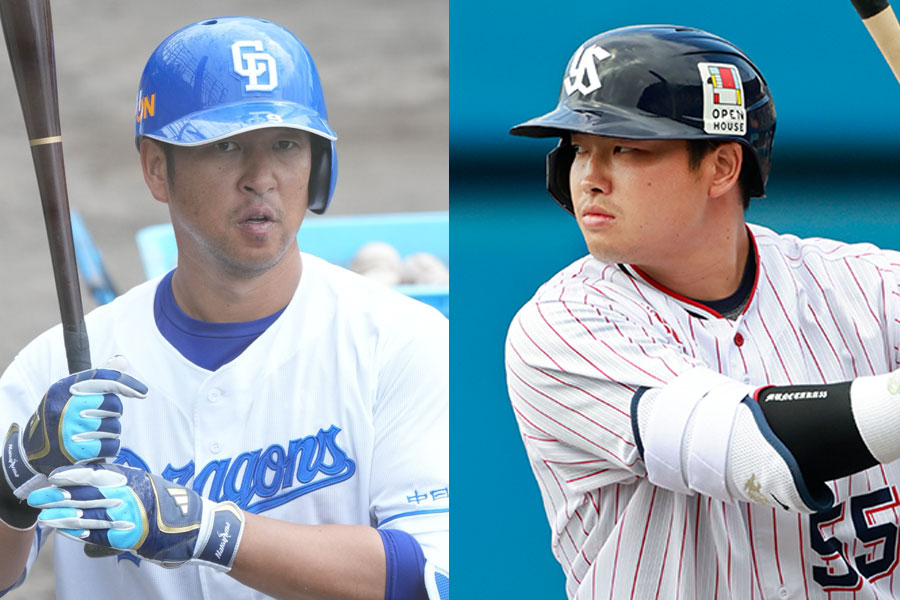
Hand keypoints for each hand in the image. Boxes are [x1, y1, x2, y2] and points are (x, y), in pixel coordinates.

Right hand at [2, 357, 147, 502]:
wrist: (32, 451)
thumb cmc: (59, 416)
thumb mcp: (70, 393)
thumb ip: (97, 378)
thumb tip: (122, 361)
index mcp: (64, 388)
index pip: (103, 378)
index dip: (127, 384)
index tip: (143, 392)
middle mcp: (66, 406)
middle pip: (114, 405)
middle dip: (113, 413)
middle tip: (99, 418)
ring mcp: (70, 429)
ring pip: (115, 427)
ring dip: (110, 432)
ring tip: (93, 434)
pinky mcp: (76, 452)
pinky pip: (111, 446)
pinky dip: (109, 448)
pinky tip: (96, 448)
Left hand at [28, 463, 244, 570]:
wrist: (199, 525)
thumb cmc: (174, 507)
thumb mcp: (149, 488)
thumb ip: (127, 487)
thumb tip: (106, 485)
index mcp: (136, 480)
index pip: (99, 474)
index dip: (75, 475)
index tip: (55, 476)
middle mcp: (132, 495)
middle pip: (90, 493)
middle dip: (62, 495)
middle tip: (40, 496)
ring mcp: (132, 515)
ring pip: (91, 514)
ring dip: (66, 515)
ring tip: (46, 516)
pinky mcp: (133, 536)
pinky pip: (102, 535)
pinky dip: (82, 533)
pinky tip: (67, 532)